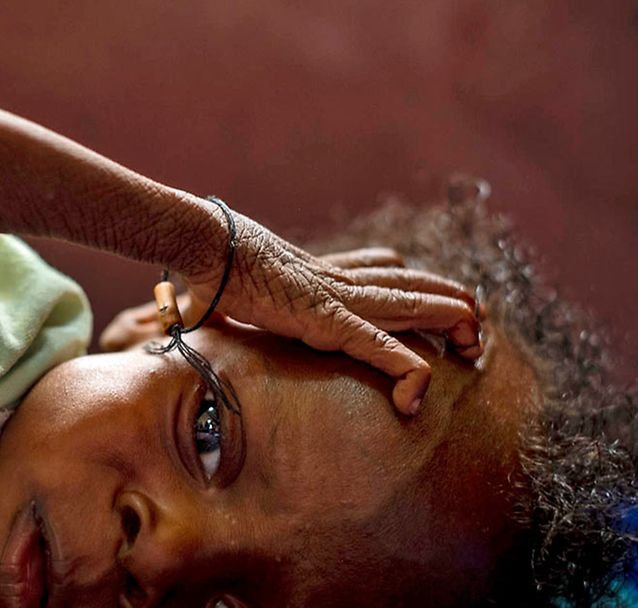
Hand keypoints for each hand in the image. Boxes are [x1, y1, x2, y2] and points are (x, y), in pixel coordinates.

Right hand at [184, 216, 481, 414]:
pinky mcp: (328, 321)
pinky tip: (421, 388)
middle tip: (474, 320)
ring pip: (411, 306)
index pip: (378, 268)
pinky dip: (404, 367)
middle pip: (407, 284)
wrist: (206, 246)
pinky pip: (380, 345)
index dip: (410, 281)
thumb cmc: (208, 267)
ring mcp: (338, 299)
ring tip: (477, 336)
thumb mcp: (222, 292)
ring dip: (449, 319)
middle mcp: (338, 282)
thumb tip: (185, 313)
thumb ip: (217, 303)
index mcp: (320, 274)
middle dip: (446, 300)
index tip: (431, 296)